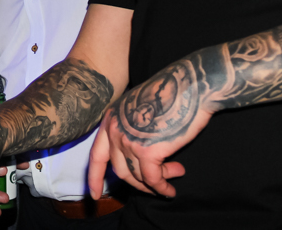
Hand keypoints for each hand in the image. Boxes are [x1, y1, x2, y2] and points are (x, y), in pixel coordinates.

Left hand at [88, 67, 215, 198]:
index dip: (95, 177)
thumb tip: (138, 157)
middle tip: (157, 184)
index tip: (93, 195)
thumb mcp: (140, 108)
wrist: (188, 86)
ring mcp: (128, 141)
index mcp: (111, 119)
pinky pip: (153, 179)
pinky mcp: (147, 151)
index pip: (97, 156)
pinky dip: (162, 187)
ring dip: (156, 182)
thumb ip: (132, 130)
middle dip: (138, 183)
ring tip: (173, 178)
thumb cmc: (170, 94)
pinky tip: (171, 187)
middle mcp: (115, 130)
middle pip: (119, 170)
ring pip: (137, 176)